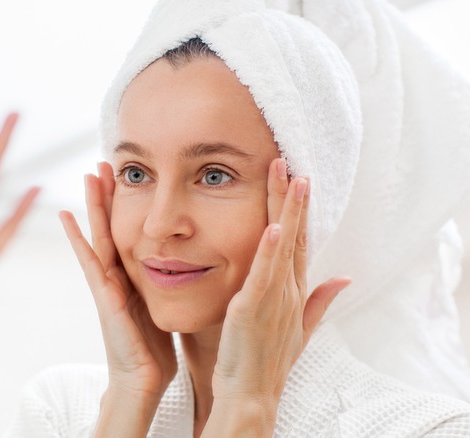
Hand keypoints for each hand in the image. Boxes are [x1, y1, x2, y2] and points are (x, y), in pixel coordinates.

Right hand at [59, 162, 175, 436]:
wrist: (143, 380)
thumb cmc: (154, 349)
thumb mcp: (163, 308)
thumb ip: (167, 286)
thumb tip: (186, 265)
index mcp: (132, 277)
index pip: (129, 232)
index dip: (125, 206)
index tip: (125, 175)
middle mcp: (116, 276)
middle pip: (111, 227)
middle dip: (107, 196)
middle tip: (102, 162)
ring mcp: (106, 285)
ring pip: (99, 236)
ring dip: (92, 206)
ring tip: (88, 175)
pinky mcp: (103, 297)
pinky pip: (90, 262)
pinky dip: (77, 239)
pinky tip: (67, 217)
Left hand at [202, 158, 349, 436]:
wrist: (252, 394)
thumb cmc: (267, 360)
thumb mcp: (298, 327)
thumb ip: (319, 301)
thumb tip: (343, 278)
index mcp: (294, 291)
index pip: (300, 242)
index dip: (300, 210)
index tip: (298, 178)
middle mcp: (289, 290)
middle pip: (295, 235)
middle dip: (292, 197)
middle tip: (288, 161)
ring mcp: (274, 298)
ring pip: (283, 246)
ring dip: (286, 210)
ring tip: (288, 176)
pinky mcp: (255, 307)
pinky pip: (265, 274)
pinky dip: (270, 250)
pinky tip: (275, 226)